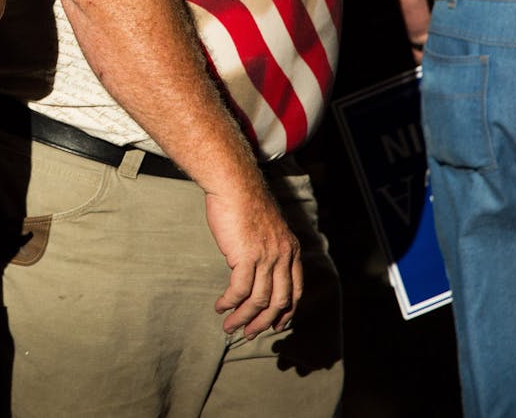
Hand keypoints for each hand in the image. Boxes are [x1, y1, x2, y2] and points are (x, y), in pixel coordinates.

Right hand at [203, 186, 301, 338]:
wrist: (234, 184)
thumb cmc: (244, 201)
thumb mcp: (266, 227)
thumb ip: (267, 248)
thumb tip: (254, 268)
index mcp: (291, 250)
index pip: (295, 290)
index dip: (286, 312)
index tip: (276, 324)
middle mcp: (283, 256)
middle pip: (279, 301)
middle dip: (264, 322)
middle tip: (248, 332)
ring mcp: (266, 257)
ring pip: (258, 299)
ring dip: (243, 317)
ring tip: (229, 325)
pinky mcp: (246, 256)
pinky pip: (239, 290)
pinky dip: (230, 302)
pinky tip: (220, 306)